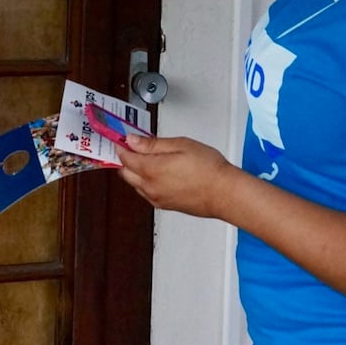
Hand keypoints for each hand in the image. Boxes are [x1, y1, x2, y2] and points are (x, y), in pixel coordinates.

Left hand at [115, 134, 240, 219]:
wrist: (224, 193)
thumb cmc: (208, 168)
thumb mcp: (180, 145)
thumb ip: (152, 144)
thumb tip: (132, 140)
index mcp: (150, 169)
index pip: (125, 157)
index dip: (121, 145)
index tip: (123, 138)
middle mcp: (149, 187)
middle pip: (125, 172)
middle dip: (126, 159)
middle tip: (134, 146)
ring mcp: (156, 198)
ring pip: (135, 184)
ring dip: (135, 171)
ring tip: (149, 158)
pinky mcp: (164, 205)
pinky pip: (146, 193)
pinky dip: (145, 182)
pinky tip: (158, 174)